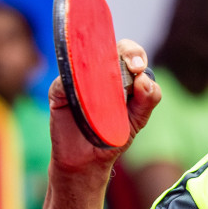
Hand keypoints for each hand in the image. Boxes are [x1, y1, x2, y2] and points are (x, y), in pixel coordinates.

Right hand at [47, 38, 160, 180]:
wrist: (88, 160)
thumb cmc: (115, 135)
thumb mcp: (137, 119)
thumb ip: (148, 100)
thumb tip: (144, 79)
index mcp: (122, 75)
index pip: (129, 54)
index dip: (135, 54)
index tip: (138, 68)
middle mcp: (99, 72)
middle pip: (108, 48)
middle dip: (124, 52)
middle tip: (133, 66)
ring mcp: (78, 78)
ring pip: (84, 60)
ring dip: (97, 65)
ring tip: (108, 80)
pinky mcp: (59, 90)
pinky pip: (64, 80)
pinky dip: (73, 83)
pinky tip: (81, 92)